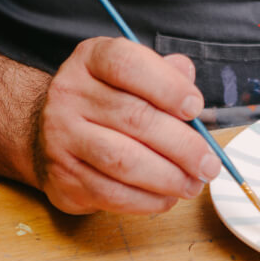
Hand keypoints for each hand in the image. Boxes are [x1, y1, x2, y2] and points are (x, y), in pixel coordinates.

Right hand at [31, 37, 221, 213]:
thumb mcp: (132, 76)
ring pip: (123, 160)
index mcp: (91, 60)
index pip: (127, 65)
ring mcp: (61, 137)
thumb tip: (188, 75)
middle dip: (182, 145)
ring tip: (194, 184)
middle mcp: (70, 94)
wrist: (51, 134)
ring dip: (168, 177)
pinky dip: (147, 200)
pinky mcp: (63, 177)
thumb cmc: (108, 103)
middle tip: (209, 164)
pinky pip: (111, 193)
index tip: (196, 108)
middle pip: (134, 118)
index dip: (167, 86)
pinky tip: (167, 197)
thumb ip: (164, 74)